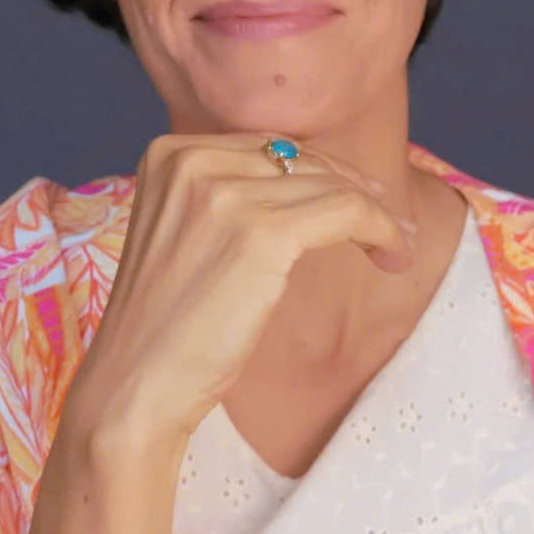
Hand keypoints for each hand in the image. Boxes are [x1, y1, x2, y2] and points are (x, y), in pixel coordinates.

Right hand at [63, 132, 416, 452]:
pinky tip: (393, 256)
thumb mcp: (187, 233)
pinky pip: (347, 212)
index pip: (267, 147)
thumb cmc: (167, 325)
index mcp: (169, 153)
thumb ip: (230, 195)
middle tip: (393, 222)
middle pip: (301, 161)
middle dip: (353, 189)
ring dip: (377, 215)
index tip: (361, 197)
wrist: (135, 386)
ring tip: (398, 247)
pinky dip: (381, 229)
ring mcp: (223, 194)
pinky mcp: (260, 233)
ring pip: (332, 185)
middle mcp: (191, 160)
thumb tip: (317, 177)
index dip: (322, 172)